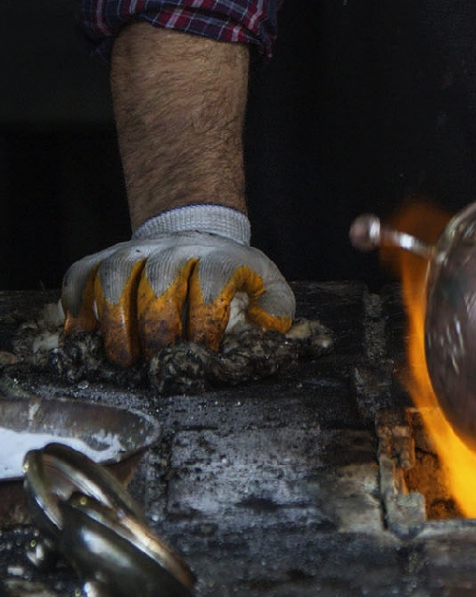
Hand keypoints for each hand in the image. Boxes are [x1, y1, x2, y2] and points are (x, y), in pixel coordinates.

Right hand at [61, 204, 293, 366]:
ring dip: (114, 320)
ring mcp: (135, 252)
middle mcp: (173, 249)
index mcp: (216, 256)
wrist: (197, 238)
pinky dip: (75, 304)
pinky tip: (81, 335)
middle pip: (160, 281)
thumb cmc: (230, 275)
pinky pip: (80, 274)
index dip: (205, 323)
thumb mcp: (264, 283)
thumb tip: (267, 329)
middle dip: (157, 328)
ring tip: (121, 358)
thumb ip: (276, 306)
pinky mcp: (103, 259)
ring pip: (115, 274)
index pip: (210, 282)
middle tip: (156, 361)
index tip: (202, 353)